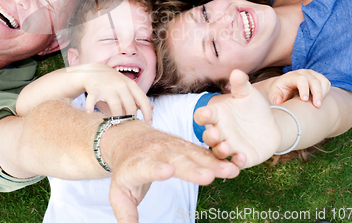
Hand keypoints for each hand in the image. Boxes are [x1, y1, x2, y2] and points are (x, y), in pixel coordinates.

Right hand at [82, 64, 152, 123]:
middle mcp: (121, 86)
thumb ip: (138, 98)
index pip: (143, 100)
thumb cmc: (113, 83)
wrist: (94, 71)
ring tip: (116, 126)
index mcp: (131, 85)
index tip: (148, 124)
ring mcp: (108, 87)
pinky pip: (93, 99)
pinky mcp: (95, 89)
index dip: (147, 113)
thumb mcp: (127, 87)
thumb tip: (152, 108)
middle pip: (130, 106)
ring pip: (116, 106)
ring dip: (117, 118)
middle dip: (131, 118)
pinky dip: (90, 106)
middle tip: (129, 127)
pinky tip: (89, 113)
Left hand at [105, 120, 239, 221]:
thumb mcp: (119, 192)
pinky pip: (202, 151)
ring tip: (230, 171)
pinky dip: (217, 158)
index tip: (168, 172)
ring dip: (212, 163)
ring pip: (193, 154)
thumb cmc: (126, 168)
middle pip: (176, 161)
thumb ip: (126, 214)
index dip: (157, 170)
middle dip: (192, 169)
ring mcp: (171, 146)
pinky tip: (232, 164)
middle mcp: (156, 152)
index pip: (147, 167)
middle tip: (208, 177)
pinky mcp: (184, 144)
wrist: (129, 137)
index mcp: (137, 164)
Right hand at [194, 70, 280, 168]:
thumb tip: (237, 72)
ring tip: (226, 147)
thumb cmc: (252, 106)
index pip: (203, 116)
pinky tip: (242, 157)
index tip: (206, 112)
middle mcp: (219, 132)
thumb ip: (241, 84)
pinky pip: (236, 163)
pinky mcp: (242, 158)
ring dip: (221, 151)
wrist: (269, 124)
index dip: (202, 115)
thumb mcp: (247, 94)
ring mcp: (229, 146)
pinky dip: (237, 162)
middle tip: (216, 133)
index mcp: (217, 115)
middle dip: (210, 136)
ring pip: (219, 152)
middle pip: (208, 136)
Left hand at [268, 69, 330, 107]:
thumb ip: (274, 98)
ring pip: (321, 81)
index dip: (304, 89)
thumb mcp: (274, 94)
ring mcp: (311, 74)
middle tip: (317, 105)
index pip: (300, 79)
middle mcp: (302, 73)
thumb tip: (277, 102)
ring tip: (318, 104)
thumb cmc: (280, 92)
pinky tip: (320, 99)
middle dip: (316, 93)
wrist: (285, 88)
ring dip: (322, 93)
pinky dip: (325, 91)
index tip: (304, 100)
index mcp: (291, 76)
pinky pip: (326, 83)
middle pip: (313, 80)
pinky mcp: (318, 78)